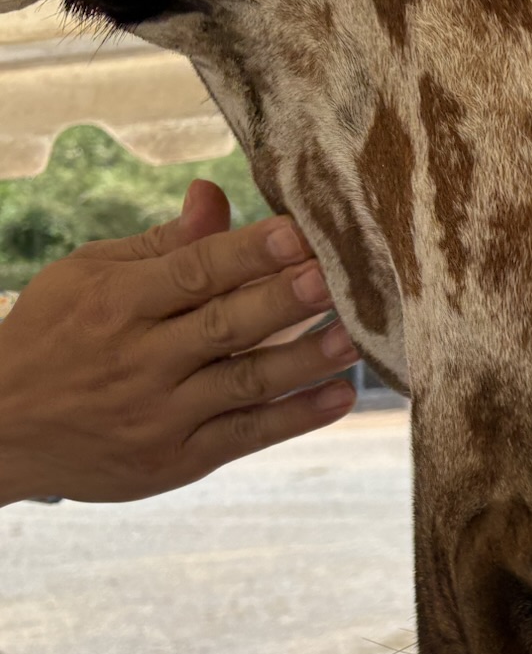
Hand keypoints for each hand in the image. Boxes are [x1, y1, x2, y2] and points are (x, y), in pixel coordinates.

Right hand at [0, 180, 361, 503]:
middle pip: (225, 326)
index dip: (249, 252)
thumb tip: (213, 193)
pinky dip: (295, 418)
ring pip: (244, 383)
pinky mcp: (177, 460)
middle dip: (283, 302)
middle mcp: (139, 359)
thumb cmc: (54, 337)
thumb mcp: (89, 276)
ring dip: (304, 360)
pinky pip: (246, 435)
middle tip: (337, 279)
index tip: (300, 232)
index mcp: (116, 303)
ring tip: (356, 337)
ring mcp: (159, 413)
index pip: (193, 272)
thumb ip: (162, 244)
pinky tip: (339, 396)